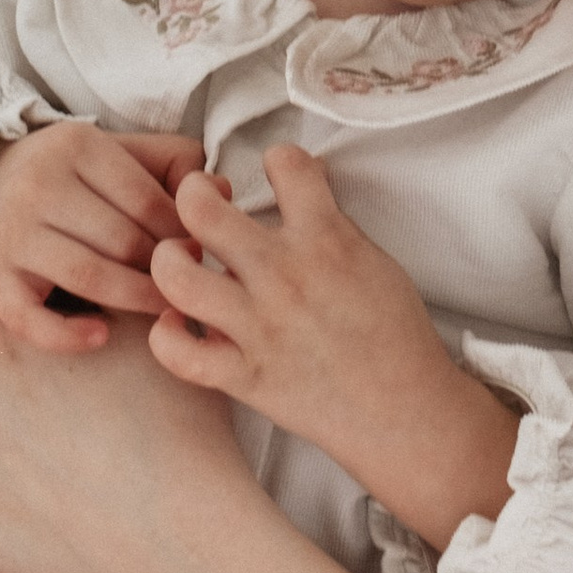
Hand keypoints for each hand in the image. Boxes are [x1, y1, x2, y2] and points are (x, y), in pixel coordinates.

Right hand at [0, 118, 206, 345]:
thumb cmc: (64, 178)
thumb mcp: (113, 152)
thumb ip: (170, 163)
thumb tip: (222, 190)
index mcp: (75, 146)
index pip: (145, 197)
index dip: (180, 230)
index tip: (199, 251)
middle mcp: (39, 186)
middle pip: (122, 239)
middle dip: (164, 269)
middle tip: (191, 287)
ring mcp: (13, 235)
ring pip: (88, 276)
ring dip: (135, 300)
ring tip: (164, 311)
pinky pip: (30, 318)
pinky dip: (67, 334)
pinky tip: (101, 336)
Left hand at [0, 312, 274, 572]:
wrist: (175, 540)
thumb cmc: (177, 432)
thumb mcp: (154, 336)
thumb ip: (114, 294)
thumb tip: (111, 273)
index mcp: (5, 341)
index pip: (11, 339)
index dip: (48, 363)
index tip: (80, 390)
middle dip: (15, 412)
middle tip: (73, 440)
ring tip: (60, 486)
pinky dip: (0, 529)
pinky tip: (50, 532)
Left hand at [146, 144, 521, 548]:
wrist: (405, 411)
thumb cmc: (396, 337)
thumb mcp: (375, 260)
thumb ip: (331, 223)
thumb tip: (303, 188)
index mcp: (325, 239)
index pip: (286, 163)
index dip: (276, 160)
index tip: (272, 174)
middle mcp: (284, 275)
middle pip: (202, 209)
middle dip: (191, 194)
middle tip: (200, 204)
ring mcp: (259, 327)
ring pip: (175, 276)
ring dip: (167, 260)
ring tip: (181, 261)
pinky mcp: (244, 376)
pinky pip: (179, 353)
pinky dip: (167, 336)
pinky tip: (179, 325)